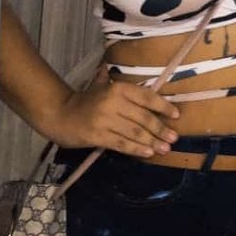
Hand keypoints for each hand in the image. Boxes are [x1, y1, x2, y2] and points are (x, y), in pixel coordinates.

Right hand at [51, 66, 180, 157]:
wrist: (59, 114)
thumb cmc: (85, 100)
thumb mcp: (102, 86)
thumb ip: (121, 84)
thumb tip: (141, 82)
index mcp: (118, 88)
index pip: (147, 97)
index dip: (163, 107)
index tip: (176, 116)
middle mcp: (113, 103)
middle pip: (143, 118)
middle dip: (160, 129)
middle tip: (173, 138)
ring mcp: (105, 120)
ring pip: (135, 132)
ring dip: (152, 142)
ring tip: (165, 148)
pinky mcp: (98, 136)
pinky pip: (122, 144)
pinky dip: (137, 149)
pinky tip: (148, 153)